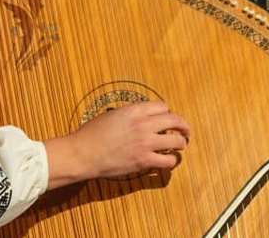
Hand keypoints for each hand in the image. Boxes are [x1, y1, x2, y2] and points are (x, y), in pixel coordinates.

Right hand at [44, 101, 190, 188]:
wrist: (83, 153)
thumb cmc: (92, 134)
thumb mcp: (112, 115)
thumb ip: (129, 114)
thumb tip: (140, 117)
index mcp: (134, 110)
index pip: (163, 106)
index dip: (166, 113)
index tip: (166, 119)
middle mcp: (143, 124)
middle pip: (175, 120)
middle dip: (183, 126)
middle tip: (185, 131)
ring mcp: (145, 143)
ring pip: (176, 141)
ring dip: (181, 143)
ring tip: (181, 146)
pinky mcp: (144, 160)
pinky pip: (168, 160)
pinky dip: (172, 161)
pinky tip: (170, 160)